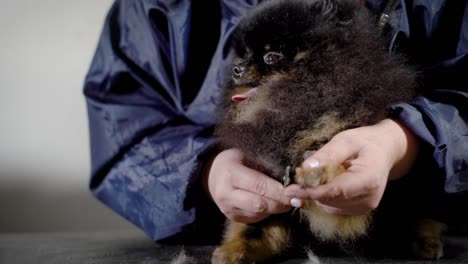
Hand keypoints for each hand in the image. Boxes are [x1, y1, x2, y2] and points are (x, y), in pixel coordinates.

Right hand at [203, 148, 291, 222]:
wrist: (211, 174)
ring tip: (289, 200)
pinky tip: (275, 203)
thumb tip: (291, 177)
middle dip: (281, 203)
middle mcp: (226, 194)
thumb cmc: (235, 160)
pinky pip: (256, 218)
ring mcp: (228, 209)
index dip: (279, 191)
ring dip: (277, 208)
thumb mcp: (247, 155)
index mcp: (230, 174)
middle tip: (298, 198)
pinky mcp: (233, 218)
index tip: (297, 191)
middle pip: (260, 204)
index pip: (259, 185)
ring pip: (260, 214)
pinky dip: (268, 212)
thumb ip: (266, 166)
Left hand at [285, 119, 419, 214]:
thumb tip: (306, 168)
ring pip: (328, 205)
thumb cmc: (365, 142)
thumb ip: (327, 154)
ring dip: (316, 193)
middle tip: (297, 177)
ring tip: (320, 173)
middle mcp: (368, 198)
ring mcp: (365, 206)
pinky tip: (327, 181)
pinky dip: (323, 196)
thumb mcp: (346, 140)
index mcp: (368, 179)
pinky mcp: (359, 209)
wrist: (384, 150)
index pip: (335, 191)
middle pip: (329, 200)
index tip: (290, 190)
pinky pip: (332, 207)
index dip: (310, 192)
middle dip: (310, 190)